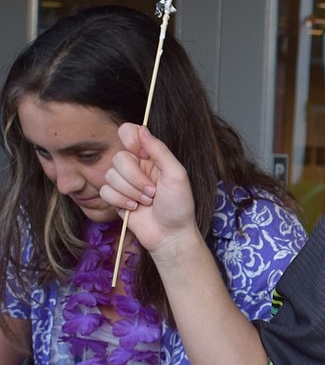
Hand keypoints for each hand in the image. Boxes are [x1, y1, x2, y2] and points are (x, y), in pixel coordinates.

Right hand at [101, 123, 198, 257]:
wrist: (170, 235)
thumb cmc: (179, 206)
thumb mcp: (176, 175)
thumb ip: (159, 150)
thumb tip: (142, 129)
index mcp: (150, 156)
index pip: (128, 132)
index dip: (130, 139)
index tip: (141, 154)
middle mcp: (135, 166)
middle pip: (119, 157)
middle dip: (135, 178)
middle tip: (152, 191)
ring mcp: (124, 183)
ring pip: (110, 175)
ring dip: (131, 192)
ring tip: (147, 202)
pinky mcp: (115, 199)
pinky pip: (105, 191)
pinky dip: (120, 201)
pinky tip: (134, 208)